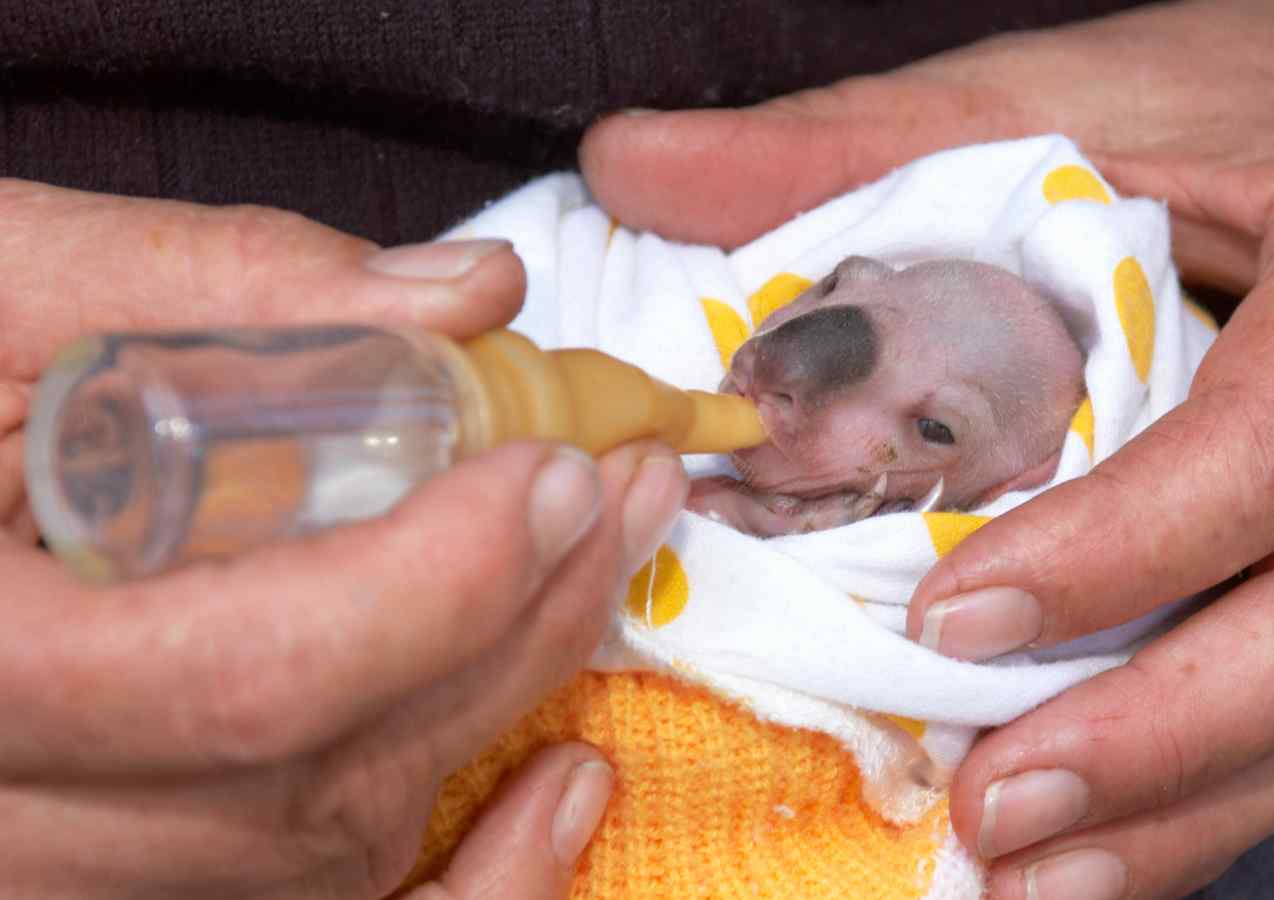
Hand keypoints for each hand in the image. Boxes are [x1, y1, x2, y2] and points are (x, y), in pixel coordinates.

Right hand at [0, 180, 688, 898]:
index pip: (246, 683)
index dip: (434, 587)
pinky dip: (473, 886)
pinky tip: (562, 793)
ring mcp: (61, 876)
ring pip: (330, 848)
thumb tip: (471, 299)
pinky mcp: (120, 877)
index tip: (556, 471)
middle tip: (618, 491)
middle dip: (509, 628)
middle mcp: (5, 821)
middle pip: (316, 780)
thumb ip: (209, 284)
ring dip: (498, 704)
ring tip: (592, 562)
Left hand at [578, 0, 1273, 895]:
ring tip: (1023, 871)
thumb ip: (849, 143)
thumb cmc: (1214, 115)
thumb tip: (633, 164)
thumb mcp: (1045, 99)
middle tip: (991, 803)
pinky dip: (1209, 806)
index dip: (1124, 548)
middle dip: (1160, 733)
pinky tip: (1093, 858)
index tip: (953, 619)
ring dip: (1182, 808)